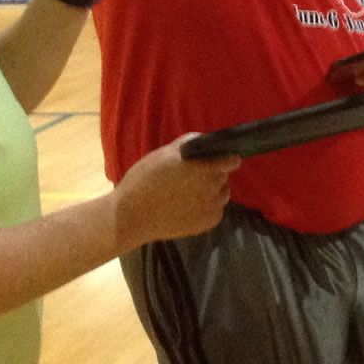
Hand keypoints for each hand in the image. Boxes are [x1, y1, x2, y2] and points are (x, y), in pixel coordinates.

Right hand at [112, 136, 237, 247]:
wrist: (131, 216)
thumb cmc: (144, 181)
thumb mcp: (163, 154)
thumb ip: (188, 144)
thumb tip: (203, 140)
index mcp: (205, 168)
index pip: (232, 161)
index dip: (227, 158)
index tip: (218, 159)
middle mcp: (214, 188)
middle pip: (223, 177)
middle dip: (212, 174)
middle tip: (191, 178)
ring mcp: (212, 207)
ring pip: (221, 194)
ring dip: (212, 191)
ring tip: (188, 193)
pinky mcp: (207, 223)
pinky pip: (215, 211)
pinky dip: (206, 208)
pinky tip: (187, 207)